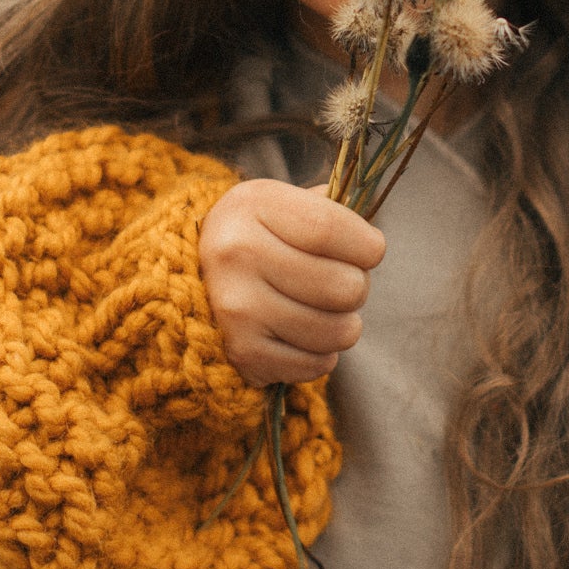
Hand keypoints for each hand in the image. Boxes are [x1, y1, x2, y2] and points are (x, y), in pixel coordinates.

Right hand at [199, 179, 384, 386]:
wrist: (195, 277)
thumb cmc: (261, 236)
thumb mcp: (284, 204)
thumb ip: (331, 211)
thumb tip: (373, 243)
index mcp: (253, 205)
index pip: (332, 229)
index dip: (367, 246)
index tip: (371, 251)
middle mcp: (237, 254)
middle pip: (343, 285)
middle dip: (358, 287)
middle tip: (343, 283)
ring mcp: (237, 308)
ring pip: (337, 330)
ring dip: (345, 325)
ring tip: (327, 311)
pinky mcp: (243, 352)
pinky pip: (316, 364)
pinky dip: (322, 354)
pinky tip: (306, 336)